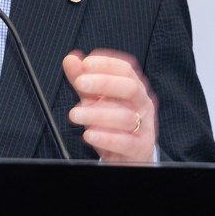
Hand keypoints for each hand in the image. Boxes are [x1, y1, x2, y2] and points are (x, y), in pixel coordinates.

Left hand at [62, 48, 156, 162]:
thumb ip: (83, 80)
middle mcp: (142, 104)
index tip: (86, 63)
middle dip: (104, 82)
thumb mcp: (95, 99)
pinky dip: (106, 138)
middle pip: (130, 87)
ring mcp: (144, 127)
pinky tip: (89, 135)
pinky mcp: (139, 148)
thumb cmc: (112, 124)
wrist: (126, 156)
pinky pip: (125, 143)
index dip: (106, 64)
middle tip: (80, 83)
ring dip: (97, 113)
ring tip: (75, 114)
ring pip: (125, 117)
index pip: (126, 69)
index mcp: (134, 88)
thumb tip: (70, 59)